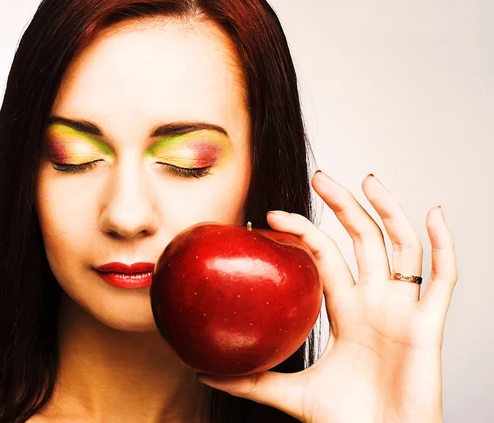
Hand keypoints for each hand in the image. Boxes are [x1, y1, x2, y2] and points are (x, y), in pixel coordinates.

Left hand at [196, 171, 457, 422]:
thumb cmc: (347, 420)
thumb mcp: (292, 393)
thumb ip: (252, 380)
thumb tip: (203, 371)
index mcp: (346, 311)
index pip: (325, 257)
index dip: (304, 232)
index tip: (272, 216)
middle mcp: (375, 302)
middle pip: (362, 239)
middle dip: (344, 205)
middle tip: (320, 177)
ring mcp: (402, 309)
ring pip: (399, 246)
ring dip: (386, 211)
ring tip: (366, 179)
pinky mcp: (429, 324)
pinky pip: (443, 277)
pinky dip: (443, 244)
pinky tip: (432, 213)